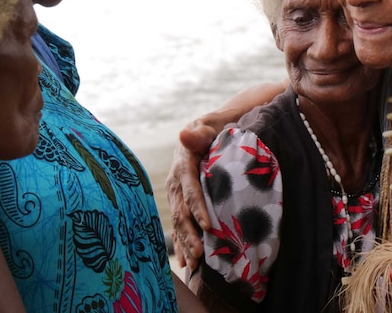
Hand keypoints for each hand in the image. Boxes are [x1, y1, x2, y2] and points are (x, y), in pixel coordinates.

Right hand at [166, 112, 227, 269]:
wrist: (208, 130)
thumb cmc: (215, 127)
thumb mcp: (210, 125)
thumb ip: (200, 132)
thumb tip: (183, 133)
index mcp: (183, 164)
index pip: (190, 189)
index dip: (198, 208)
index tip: (209, 227)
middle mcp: (176, 181)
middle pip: (182, 211)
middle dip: (189, 235)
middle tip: (199, 256)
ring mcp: (176, 192)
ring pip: (179, 221)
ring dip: (184, 243)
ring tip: (192, 265)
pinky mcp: (180, 200)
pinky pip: (180, 223)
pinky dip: (182, 242)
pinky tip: (185, 263)